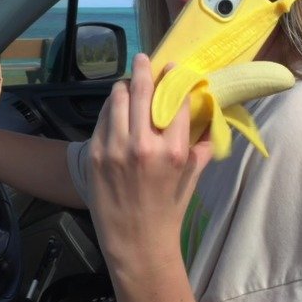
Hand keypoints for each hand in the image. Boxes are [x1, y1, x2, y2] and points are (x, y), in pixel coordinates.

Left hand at [87, 53, 212, 274]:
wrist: (135, 242)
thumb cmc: (168, 212)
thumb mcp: (191, 179)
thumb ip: (200, 148)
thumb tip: (207, 122)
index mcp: (174, 151)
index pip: (176, 100)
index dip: (176, 80)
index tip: (174, 70)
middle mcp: (144, 145)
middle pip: (144, 90)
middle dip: (145, 69)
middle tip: (144, 58)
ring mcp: (115, 148)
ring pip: (119, 98)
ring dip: (125, 87)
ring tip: (129, 84)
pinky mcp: (94, 153)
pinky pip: (103, 118)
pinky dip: (111, 108)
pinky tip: (116, 107)